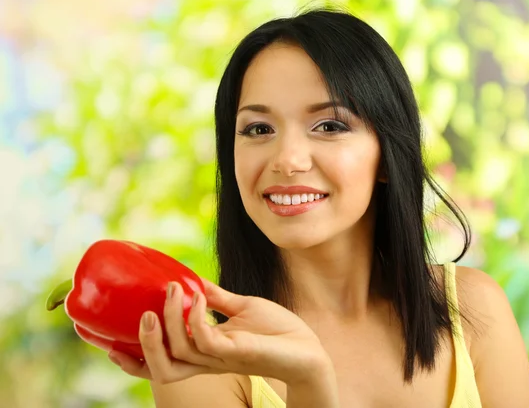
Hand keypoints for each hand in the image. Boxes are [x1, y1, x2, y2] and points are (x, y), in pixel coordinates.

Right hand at [107, 279, 330, 385]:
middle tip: (139, 314)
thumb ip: (215, 299)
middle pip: (160, 367)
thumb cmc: (276, 331)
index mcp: (203, 353)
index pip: (158, 362)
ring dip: (170, 321)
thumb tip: (192, 279)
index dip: (130, 356)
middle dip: (142, 344)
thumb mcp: (240, 308)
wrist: (308, 347)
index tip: (103, 340)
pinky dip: (197, 317)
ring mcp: (221, 359)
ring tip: (170, 293)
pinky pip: (206, 340)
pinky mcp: (237, 352)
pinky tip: (198, 298)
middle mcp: (207, 361)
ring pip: (179, 353)